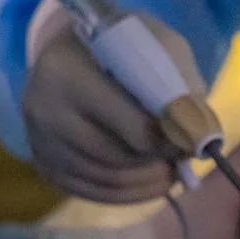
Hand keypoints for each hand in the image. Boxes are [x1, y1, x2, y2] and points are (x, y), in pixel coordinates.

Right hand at [23, 5, 203, 203]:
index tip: (192, 143)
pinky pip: (92, 193)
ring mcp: (40, 140)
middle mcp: (44, 110)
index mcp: (69, 72)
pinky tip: (148, 182)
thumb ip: (181, 85)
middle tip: (182, 162)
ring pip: (107, 181)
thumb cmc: (120, 44)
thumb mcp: (157, 44)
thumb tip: (199, 135)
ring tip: (169, 171)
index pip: (133, 127)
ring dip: (147, 183)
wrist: (71, 49)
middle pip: (118, 159)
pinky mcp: (44, 164)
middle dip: (158, 165)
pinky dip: (127, 194)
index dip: (171, 142)